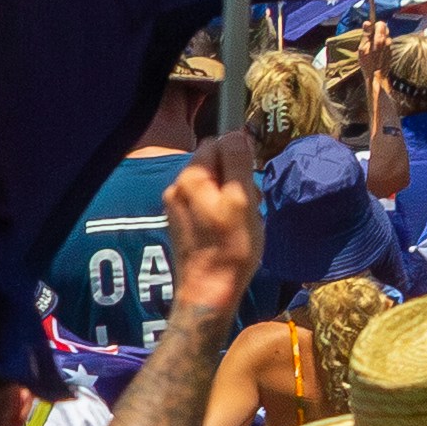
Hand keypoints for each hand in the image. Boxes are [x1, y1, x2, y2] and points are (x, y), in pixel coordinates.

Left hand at [159, 138, 261, 320]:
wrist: (209, 291)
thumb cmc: (230, 246)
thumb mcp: (242, 200)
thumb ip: (237, 162)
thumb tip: (236, 134)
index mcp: (189, 177)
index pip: (217, 144)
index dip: (238, 158)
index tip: (250, 183)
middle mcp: (177, 187)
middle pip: (215, 166)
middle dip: (236, 180)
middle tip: (250, 207)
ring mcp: (176, 207)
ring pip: (213, 187)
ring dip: (232, 199)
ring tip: (242, 223)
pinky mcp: (181, 224)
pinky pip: (206, 205)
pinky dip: (222, 213)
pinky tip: (231, 232)